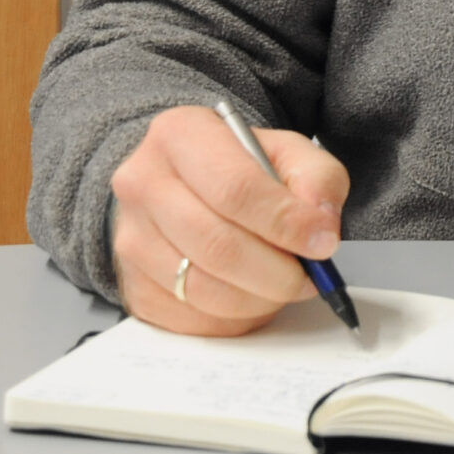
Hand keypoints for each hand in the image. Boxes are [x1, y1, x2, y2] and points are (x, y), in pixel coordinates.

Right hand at [108, 105, 349, 336]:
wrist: (183, 185)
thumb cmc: (237, 168)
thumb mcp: (286, 151)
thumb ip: (316, 178)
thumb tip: (321, 226)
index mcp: (180, 135)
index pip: (235, 189)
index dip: (286, 224)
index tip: (322, 244)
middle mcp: (143, 184)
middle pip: (218, 246)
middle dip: (278, 272)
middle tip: (310, 277)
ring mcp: (131, 238)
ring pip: (204, 289)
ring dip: (259, 298)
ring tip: (284, 284)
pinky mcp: (133, 286)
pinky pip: (191, 318)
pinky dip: (234, 317)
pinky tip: (251, 295)